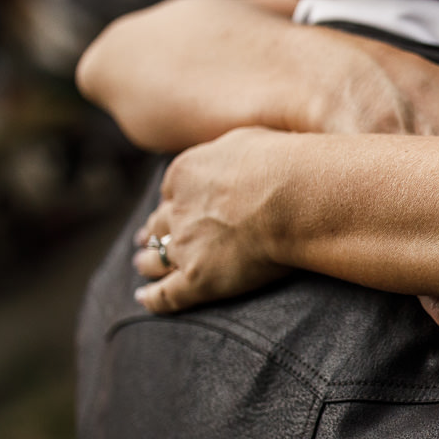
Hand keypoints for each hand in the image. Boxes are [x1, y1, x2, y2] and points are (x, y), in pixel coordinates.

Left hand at [132, 128, 292, 312]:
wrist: (294, 197)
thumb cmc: (285, 164)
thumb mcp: (251, 139)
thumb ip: (231, 152)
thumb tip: (236, 156)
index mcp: (186, 174)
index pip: (172, 190)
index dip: (175, 200)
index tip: (178, 205)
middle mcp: (178, 209)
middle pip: (158, 223)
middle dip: (154, 230)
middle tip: (149, 236)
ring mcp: (184, 245)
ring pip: (154, 257)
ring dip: (148, 261)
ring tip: (144, 263)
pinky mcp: (197, 278)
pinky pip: (165, 295)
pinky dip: (152, 298)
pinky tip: (145, 298)